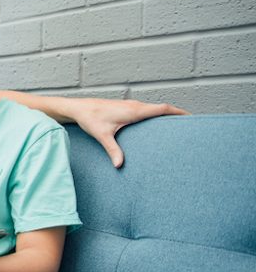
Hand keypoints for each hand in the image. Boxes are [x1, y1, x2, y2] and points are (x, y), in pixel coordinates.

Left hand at [71, 98, 186, 167]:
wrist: (79, 108)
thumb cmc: (90, 119)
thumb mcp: (102, 136)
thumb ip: (113, 150)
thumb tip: (120, 165)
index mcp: (134, 110)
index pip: (163, 109)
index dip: (179, 112)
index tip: (192, 116)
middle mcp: (135, 106)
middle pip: (162, 109)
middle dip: (177, 115)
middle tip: (190, 125)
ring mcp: (131, 106)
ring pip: (154, 109)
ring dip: (166, 115)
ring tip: (178, 127)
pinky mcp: (126, 108)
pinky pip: (146, 111)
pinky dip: (155, 115)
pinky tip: (156, 126)